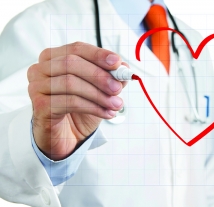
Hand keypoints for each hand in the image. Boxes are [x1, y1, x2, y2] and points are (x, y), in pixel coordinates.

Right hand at [27, 42, 126, 159]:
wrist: (65, 135)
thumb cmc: (78, 109)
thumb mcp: (99, 89)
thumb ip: (110, 76)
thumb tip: (123, 68)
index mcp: (54, 57)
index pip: (77, 49)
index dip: (98, 55)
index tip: (117, 63)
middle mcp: (41, 68)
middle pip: (71, 63)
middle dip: (99, 76)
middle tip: (118, 88)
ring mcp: (37, 86)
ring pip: (71, 83)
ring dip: (99, 95)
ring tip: (116, 104)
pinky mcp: (40, 105)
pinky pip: (70, 102)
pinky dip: (93, 107)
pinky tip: (106, 113)